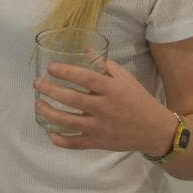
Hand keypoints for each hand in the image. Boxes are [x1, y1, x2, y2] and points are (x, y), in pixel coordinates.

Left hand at [33, 58, 177, 155]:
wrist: (155, 130)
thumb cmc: (139, 100)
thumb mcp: (126, 78)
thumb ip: (105, 65)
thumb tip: (86, 49)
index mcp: (112, 89)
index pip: (85, 78)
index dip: (66, 72)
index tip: (50, 67)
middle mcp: (104, 108)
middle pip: (71, 99)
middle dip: (51, 90)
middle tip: (37, 83)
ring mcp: (100, 127)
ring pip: (68, 122)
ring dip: (49, 113)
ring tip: (38, 104)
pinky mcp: (98, 143)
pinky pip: (74, 143)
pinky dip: (59, 140)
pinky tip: (49, 132)